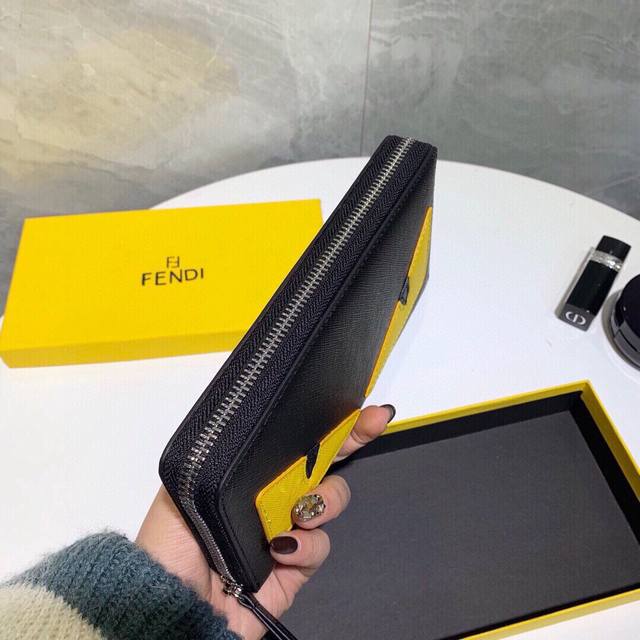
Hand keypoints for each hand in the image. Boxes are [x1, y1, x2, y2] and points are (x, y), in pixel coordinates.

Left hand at [136, 404, 393, 638]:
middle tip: (372, 423)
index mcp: (252, 475)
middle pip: (324, 462)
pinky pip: (320, 544)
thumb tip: (250, 422)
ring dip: (324, 498)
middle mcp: (275, 497)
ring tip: (300, 510)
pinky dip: (306, 543)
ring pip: (330, 499)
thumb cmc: (170, 545)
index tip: (360, 407)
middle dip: (353, 438)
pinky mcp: (298, 565)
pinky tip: (282, 547)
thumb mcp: (184, 486)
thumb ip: (216, 453)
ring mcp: (290, 530)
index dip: (328, 423)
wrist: (175, 606)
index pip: (295, 442)